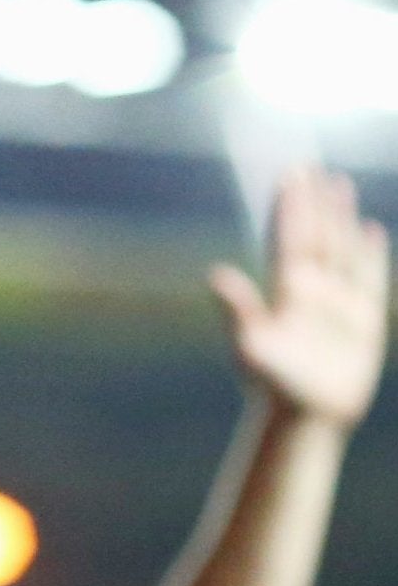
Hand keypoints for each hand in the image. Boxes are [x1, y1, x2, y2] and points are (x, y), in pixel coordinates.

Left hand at [212, 166, 389, 431]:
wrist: (304, 419)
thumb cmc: (273, 387)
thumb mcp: (252, 348)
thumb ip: (237, 311)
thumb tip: (215, 274)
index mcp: (285, 292)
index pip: (289, 238)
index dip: (291, 206)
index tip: (291, 174)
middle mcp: (310, 291)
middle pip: (314, 235)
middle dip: (313, 202)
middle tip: (308, 167)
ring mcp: (337, 302)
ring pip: (341, 248)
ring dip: (340, 217)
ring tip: (338, 185)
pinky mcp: (362, 320)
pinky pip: (369, 277)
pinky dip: (371, 253)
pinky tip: (370, 230)